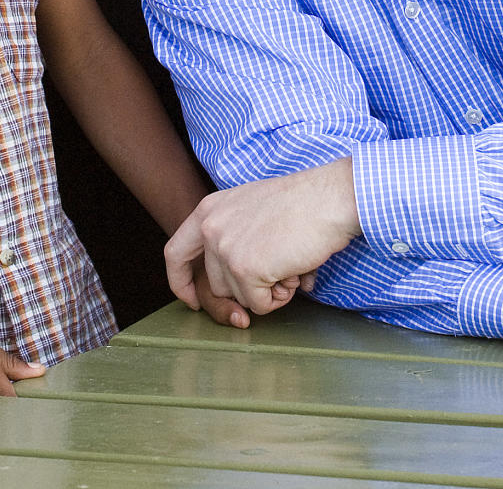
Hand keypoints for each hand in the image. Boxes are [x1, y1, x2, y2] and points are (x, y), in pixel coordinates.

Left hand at [165, 159, 360, 316]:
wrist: (327, 197)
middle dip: (247, 288)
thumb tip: (235, 285)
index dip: (180, 282)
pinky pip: (261, 305)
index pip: (175, 253)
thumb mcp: (249, 209)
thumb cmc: (300, 203)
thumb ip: (232, 237)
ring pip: (240, 298)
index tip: (192, 302)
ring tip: (288, 262)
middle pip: (216, 286)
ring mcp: (225, 248)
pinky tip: (294, 271)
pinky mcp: (245, 269)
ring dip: (268, 291)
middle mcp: (210, 228)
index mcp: (208, 210)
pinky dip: (281, 296)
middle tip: (278, 268)